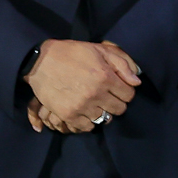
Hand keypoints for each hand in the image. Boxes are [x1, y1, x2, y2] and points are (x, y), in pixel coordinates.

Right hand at [25, 40, 140, 130]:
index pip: (129, 95)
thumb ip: (122, 64)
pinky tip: (85, 111)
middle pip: (119, 109)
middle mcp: (95, 94)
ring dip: (102, 111)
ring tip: (95, 102)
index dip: (126, 91)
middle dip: (116, 102)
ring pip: (104, 118)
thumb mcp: (100, 50)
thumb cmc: (72, 53)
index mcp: (105, 77)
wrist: (40, 62)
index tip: (118, 88)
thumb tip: (136, 82)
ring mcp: (81, 106)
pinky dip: (89, 121)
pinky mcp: (68, 115)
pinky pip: (87, 127)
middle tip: (107, 95)